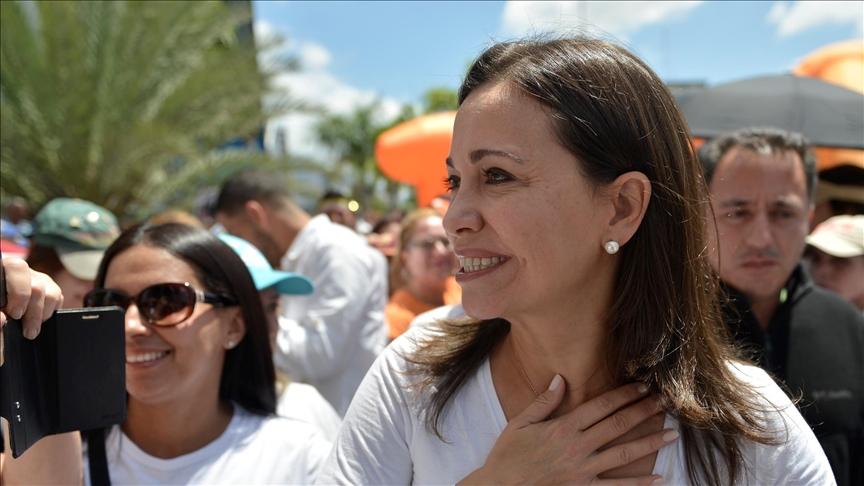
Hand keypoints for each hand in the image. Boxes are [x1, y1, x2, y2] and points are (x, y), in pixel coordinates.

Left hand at [1, 257, 63, 365]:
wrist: (4, 312)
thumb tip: (2, 319)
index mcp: (3, 270)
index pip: (16, 269)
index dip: (19, 293)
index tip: (15, 314)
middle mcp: (21, 270)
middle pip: (37, 287)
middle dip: (33, 313)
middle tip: (27, 331)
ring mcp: (37, 277)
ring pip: (51, 293)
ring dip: (43, 315)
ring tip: (32, 328)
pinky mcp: (48, 286)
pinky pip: (58, 297)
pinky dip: (50, 312)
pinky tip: (38, 319)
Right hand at [460, 377, 676, 484]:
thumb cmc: (507, 455)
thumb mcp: (520, 422)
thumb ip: (544, 401)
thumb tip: (561, 378)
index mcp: (562, 427)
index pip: (600, 406)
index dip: (623, 394)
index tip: (641, 385)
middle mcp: (577, 447)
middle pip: (617, 425)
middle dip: (642, 412)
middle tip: (664, 401)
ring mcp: (582, 471)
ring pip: (623, 454)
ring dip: (649, 442)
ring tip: (671, 434)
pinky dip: (638, 483)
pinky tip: (658, 477)